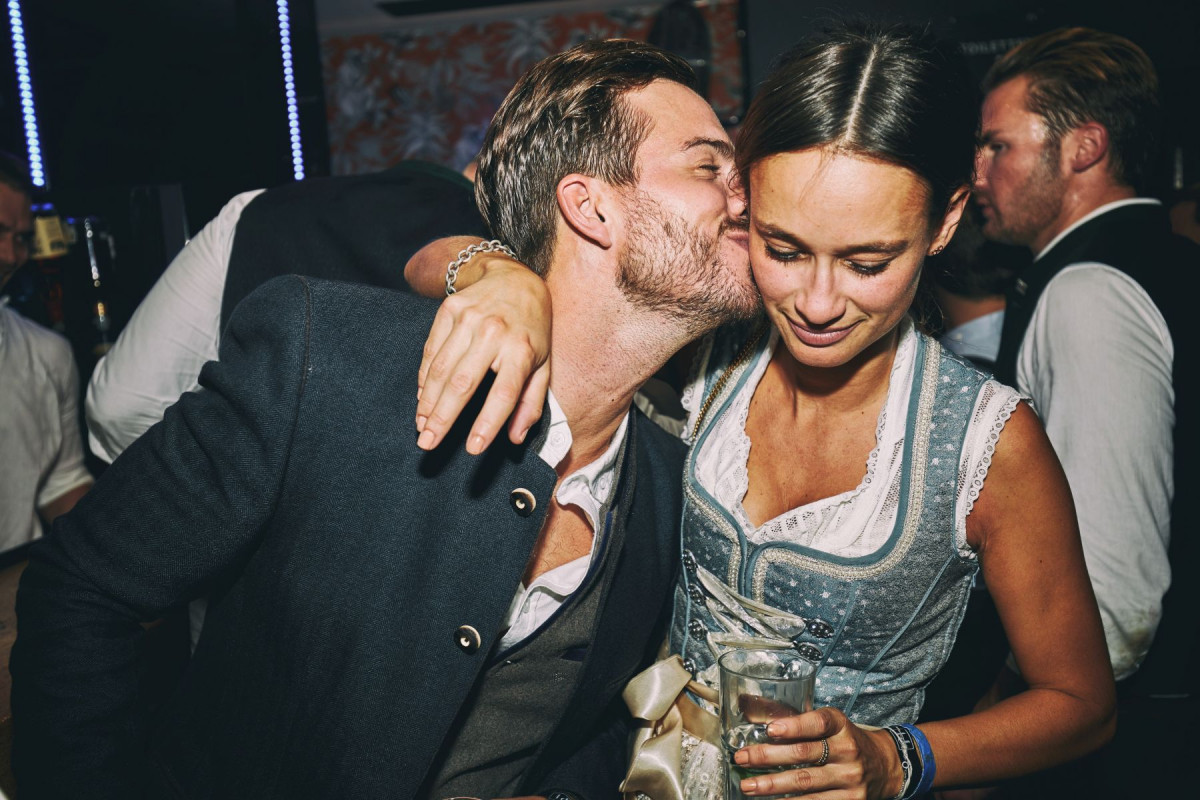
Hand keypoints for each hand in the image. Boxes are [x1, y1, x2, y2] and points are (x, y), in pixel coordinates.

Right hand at [416, 255, 551, 453]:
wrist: (514, 278)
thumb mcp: (543, 364)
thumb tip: (516, 438)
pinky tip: (423, 400)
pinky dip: (425, 379)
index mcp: (522, 349)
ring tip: (421, 428)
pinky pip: (432, 351)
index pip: (504, 394)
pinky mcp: (449, 310)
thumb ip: (531, 403)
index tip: (473, 448)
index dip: (488, 423)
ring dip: (428, 403)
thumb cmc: (532, 329)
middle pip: (463, 383)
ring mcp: (468, 319)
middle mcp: (494, 332)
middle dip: (443, 419)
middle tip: (427, 444)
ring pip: (441, 369)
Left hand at [734, 707, 902, 798]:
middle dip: (768, 757)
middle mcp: (848, 751)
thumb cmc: (847, 741)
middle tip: (742, 758)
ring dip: (772, 785)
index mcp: (841, 726)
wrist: (886, 766)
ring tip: (749, 786)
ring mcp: (850, 779)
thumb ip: (804, 725)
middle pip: (804, 755)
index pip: (819, 722)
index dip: (794, 726)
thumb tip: (760, 726)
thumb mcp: (833, 725)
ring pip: (806, 784)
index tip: (770, 729)